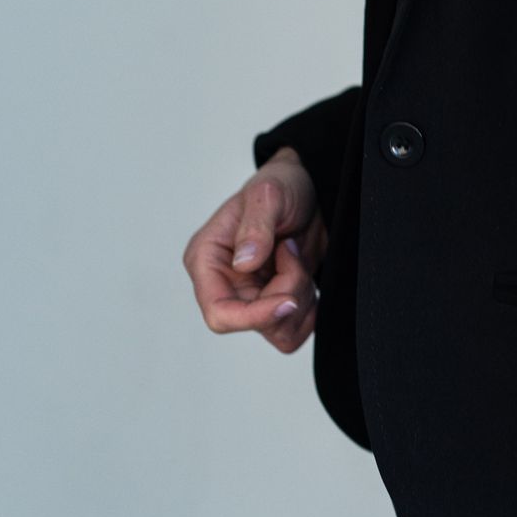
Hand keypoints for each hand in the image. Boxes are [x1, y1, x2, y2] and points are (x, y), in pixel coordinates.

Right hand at [182, 149, 326, 353]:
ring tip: (297, 256)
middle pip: (255, 322)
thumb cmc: (281, 185)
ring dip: (300, 298)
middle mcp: (225, 284)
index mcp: (207, 260)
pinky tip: (307, 273)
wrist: (310, 187)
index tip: (288, 300)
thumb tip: (243, 263)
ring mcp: (251, 296)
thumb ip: (255, 227)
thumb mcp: (268, 194)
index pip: (219, 313)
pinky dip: (310, 309)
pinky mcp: (274, 302)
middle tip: (292, 251)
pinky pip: (293, 330)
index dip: (254, 317)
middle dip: (286, 293)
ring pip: (278, 331)